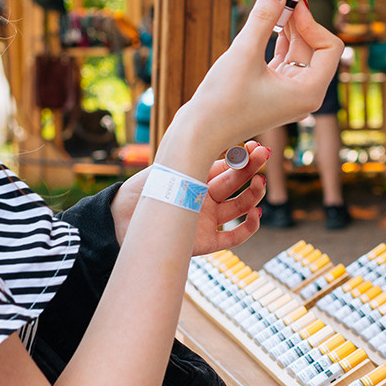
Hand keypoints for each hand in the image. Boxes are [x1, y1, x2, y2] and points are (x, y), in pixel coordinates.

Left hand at [112, 143, 273, 252]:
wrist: (120, 223)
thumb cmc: (140, 192)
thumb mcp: (167, 169)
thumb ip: (193, 160)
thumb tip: (222, 143)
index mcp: (196, 178)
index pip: (225, 166)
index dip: (242, 156)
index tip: (254, 146)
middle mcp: (204, 198)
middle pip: (235, 183)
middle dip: (251, 168)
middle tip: (264, 156)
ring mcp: (206, 220)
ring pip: (239, 207)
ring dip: (253, 195)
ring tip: (259, 184)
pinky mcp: (205, 242)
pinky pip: (233, 237)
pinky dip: (248, 227)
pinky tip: (255, 215)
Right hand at [155, 0, 341, 172]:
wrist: (197, 134)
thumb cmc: (222, 101)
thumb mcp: (244, 53)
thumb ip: (264, 16)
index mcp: (309, 92)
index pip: (329, 46)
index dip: (312, 20)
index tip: (291, 1)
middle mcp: (304, 95)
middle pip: (314, 47)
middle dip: (299, 19)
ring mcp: (288, 94)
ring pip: (298, 52)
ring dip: (288, 26)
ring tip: (274, 1)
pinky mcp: (272, 91)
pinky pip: (283, 59)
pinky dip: (277, 40)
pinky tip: (267, 22)